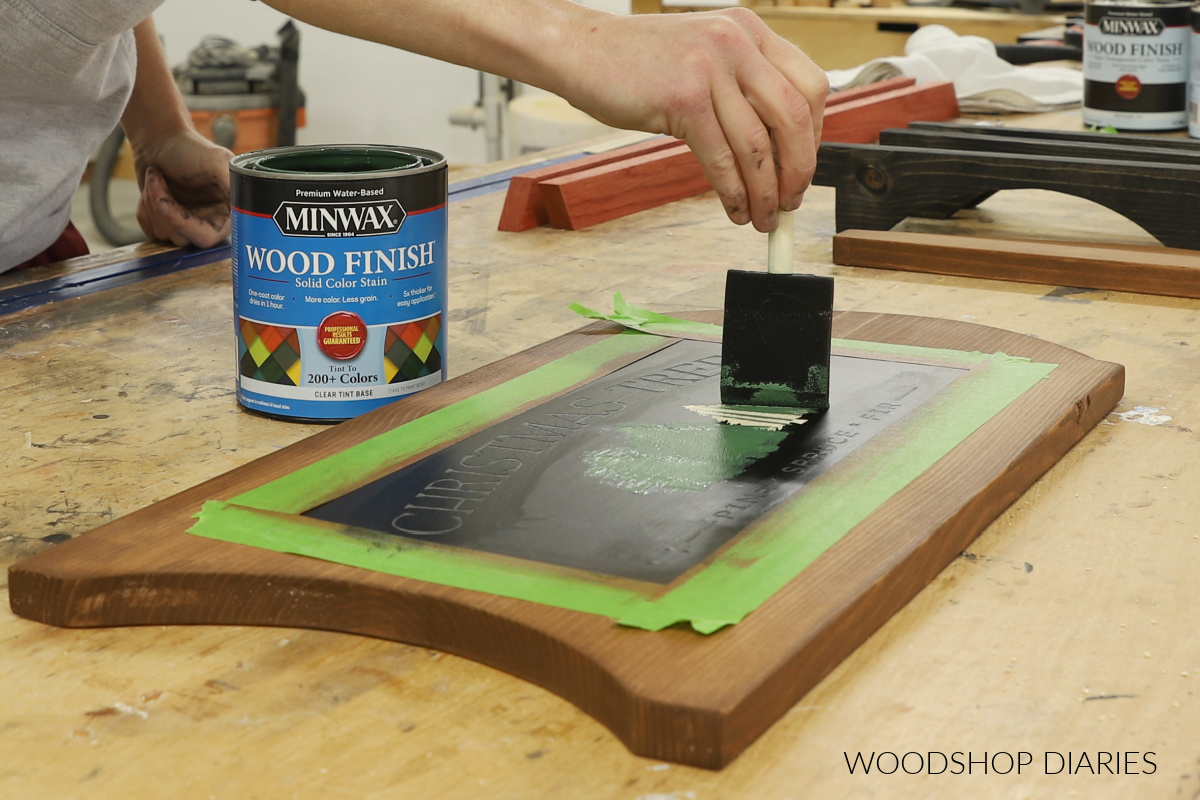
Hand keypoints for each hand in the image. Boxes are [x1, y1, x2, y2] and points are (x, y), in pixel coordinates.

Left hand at [132, 130, 232, 248]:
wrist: (161, 140)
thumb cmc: (191, 148)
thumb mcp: (216, 161)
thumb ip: (233, 184)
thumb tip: (246, 205)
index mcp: (227, 214)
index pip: (207, 238)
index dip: (184, 224)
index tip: (165, 202)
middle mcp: (209, 224)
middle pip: (181, 237)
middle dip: (162, 208)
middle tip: (157, 181)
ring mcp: (186, 226)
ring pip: (163, 234)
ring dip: (152, 203)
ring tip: (157, 178)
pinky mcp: (166, 226)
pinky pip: (150, 231)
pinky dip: (145, 208)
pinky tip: (153, 188)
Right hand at [555, 8, 826, 231]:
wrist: (581, 49)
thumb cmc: (638, 62)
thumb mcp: (704, 56)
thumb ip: (741, 85)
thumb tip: (776, 147)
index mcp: (750, 30)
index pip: (810, 86)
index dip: (815, 136)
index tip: (802, 168)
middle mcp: (736, 42)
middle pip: (793, 117)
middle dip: (798, 171)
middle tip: (790, 203)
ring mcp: (709, 68)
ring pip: (757, 145)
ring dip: (765, 192)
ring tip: (762, 217)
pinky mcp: (682, 98)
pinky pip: (721, 158)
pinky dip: (733, 192)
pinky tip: (733, 209)